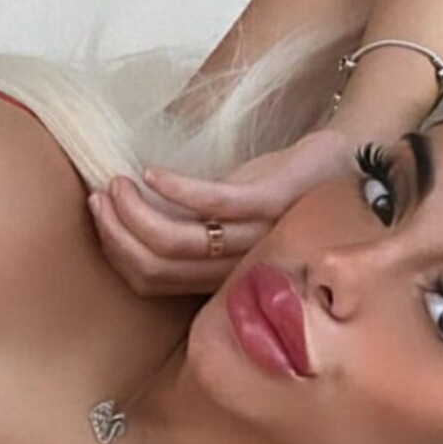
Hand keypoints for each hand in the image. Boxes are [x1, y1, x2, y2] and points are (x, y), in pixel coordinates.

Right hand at [87, 128, 360, 296]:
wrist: (345, 162)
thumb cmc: (282, 190)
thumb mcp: (233, 219)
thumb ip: (194, 230)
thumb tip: (135, 218)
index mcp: (221, 276)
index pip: (151, 281)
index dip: (116, 252)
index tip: (97, 218)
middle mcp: (235, 266)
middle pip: (155, 265)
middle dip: (116, 232)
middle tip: (98, 198)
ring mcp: (253, 235)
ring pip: (175, 241)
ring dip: (134, 211)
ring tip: (118, 182)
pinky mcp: (269, 200)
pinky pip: (211, 204)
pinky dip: (173, 190)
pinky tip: (151, 173)